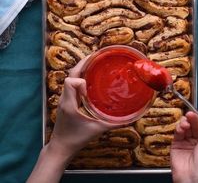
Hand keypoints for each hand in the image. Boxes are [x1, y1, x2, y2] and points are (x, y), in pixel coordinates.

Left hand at [27, 58, 116, 182]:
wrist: (60, 147)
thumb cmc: (76, 139)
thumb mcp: (96, 130)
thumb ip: (113, 124)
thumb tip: (129, 118)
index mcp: (69, 103)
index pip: (70, 81)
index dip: (81, 80)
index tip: (91, 88)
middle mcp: (65, 98)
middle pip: (70, 74)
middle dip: (82, 63)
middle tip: (96, 57)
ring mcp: (64, 98)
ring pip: (70, 77)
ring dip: (81, 69)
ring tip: (95, 64)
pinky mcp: (67, 101)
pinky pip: (73, 84)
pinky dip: (81, 77)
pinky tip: (91, 79)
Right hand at [171, 108, 197, 182]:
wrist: (191, 178)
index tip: (194, 113)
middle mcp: (197, 139)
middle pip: (192, 123)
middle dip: (191, 119)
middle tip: (189, 115)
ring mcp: (186, 141)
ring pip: (184, 126)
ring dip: (184, 123)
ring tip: (184, 125)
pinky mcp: (176, 143)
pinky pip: (177, 132)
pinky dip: (178, 128)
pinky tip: (180, 129)